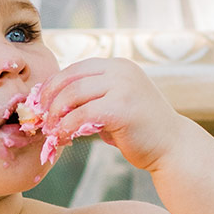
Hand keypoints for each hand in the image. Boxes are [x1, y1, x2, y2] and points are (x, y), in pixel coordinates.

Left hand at [34, 58, 185, 171]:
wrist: (172, 147)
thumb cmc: (141, 130)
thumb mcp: (116, 103)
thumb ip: (93, 98)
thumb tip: (54, 104)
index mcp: (118, 66)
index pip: (76, 69)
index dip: (54, 85)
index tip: (41, 104)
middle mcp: (120, 70)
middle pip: (70, 78)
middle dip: (49, 99)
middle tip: (41, 119)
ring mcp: (123, 86)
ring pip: (72, 95)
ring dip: (55, 114)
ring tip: (50, 130)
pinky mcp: (121, 108)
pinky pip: (81, 114)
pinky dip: (66, 127)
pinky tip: (62, 137)